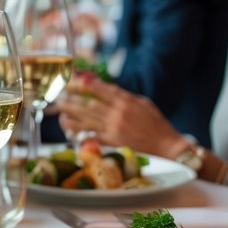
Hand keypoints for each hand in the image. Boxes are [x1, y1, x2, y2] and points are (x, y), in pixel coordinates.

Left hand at [55, 75, 184, 156]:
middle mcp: (118, 114)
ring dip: (70, 115)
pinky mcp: (113, 143)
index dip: (85, 84)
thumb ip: (124, 96)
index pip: (102, 89)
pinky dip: (79, 133)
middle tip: (59, 95)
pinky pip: (92, 136)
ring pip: (86, 120)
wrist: (168, 147)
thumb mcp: (143, 103)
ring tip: (59, 111)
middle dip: (71, 99)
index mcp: (127, 101)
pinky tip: (69, 129)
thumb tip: (106, 89)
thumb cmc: (157, 124)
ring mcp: (114, 129)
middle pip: (89, 104)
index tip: (73, 80)